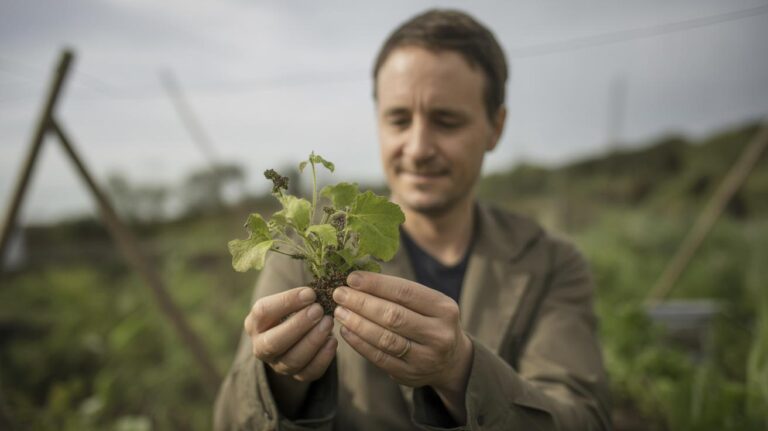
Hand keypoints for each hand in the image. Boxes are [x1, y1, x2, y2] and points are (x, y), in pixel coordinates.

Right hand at [244, 287, 336, 381]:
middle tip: (318, 310)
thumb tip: (318, 291)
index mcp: (255, 323)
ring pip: (292, 359)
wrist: (295, 336)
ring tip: (329, 322)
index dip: (287, 301)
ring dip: (313, 341)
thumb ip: (300, 296)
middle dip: (298, 325)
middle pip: (274, 342)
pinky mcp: (296, 375)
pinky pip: (309, 372)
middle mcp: (261, 347)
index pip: (264, 312)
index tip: (310, 293)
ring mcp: (278, 364)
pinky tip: (333, 341)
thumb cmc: (293, 311)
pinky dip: (323, 358)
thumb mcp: (289, 301)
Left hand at [332, 271, 472, 394]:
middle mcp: (439, 334)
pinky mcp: (410, 375)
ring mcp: (425, 357)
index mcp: (444, 308)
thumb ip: (401, 293)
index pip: (405, 292)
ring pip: (385, 339)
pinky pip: (380, 358)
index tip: (352, 278)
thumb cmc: (431, 321)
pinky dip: (359, 343)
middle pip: (393, 316)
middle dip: (362, 303)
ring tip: (340, 312)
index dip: (376, 284)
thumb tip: (359, 279)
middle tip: (339, 294)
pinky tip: (346, 331)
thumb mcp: (430, 303)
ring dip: (358, 324)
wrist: (452, 361)